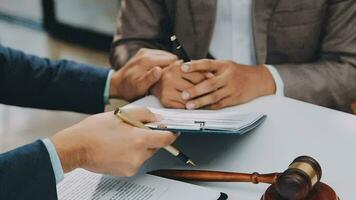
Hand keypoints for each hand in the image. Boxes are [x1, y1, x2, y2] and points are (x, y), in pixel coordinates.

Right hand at [51, 107, 176, 176]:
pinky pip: (135, 161)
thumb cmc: (94, 130)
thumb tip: (158, 119)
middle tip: (135, 130)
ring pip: (145, 154)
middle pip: (155, 146)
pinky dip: (131, 154)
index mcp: (139, 139)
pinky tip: (118, 148)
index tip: (172, 131)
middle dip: (149, 137)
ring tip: (122, 139)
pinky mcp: (126, 172)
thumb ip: (145, 114)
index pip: (166, 139)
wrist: (76, 147)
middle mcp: (138, 155)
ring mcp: (132, 166)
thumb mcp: (122, 114)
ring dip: (139, 146)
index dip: (171, 134)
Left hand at [109, 48, 177, 100]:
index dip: (177, 69)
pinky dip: (163, 63)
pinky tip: (161, 73)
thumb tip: (159, 70)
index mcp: (147, 60)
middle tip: (173, 78)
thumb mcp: (139, 88)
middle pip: (170, 56)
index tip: (178, 78)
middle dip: (174, 66)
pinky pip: (160, 55)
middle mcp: (146, 53)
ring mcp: (145, 51)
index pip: (172, 59)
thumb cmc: (129, 89)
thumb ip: (149, 79)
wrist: (116, 84)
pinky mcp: (144, 52)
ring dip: (169, 65)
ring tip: (168, 77)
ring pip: (166, 55)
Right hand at [150, 60, 207, 107]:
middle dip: (204, 92)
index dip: (208, 82)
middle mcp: (170, 78)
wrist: (156, 82)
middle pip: (194, 89)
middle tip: (212, 94)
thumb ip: (199, 70)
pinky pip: (182, 106)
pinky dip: (190, 107)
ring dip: (198, 101)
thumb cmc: (173, 75)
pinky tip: (194, 105)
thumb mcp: (185, 69)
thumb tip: (212, 76)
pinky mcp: (165, 101)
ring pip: (189, 99)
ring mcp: (166, 90)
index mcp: (176, 68)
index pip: (198, 77)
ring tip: (205, 100)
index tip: (214, 85)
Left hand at [180, 59, 275, 108]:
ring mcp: (232, 89)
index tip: (183, 67)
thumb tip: (188, 67)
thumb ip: (209, 68)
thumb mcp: (225, 65)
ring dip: (200, 102)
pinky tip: (200, 109)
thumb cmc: (237, 72)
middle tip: (184, 94)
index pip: (207, 64)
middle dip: (196, 90)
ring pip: (214, 97)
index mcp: (224, 65)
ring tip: (189, 106)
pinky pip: (220, 104)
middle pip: (210, 83)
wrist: (258, 80)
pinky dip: (209, 107)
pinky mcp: (234, 99)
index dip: (195, 65)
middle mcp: (228, 76)